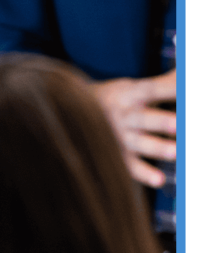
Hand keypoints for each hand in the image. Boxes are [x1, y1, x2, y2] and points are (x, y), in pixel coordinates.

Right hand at [91, 69, 175, 187]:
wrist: (69, 116)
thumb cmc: (112, 101)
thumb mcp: (132, 88)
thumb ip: (164, 85)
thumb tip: (183, 73)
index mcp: (125, 94)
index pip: (150, 90)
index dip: (170, 89)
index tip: (183, 87)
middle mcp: (119, 115)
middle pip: (141, 118)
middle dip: (160, 121)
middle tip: (178, 125)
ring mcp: (115, 138)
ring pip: (136, 143)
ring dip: (156, 147)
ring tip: (175, 152)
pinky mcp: (114, 156)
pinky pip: (129, 166)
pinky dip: (143, 173)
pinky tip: (159, 179)